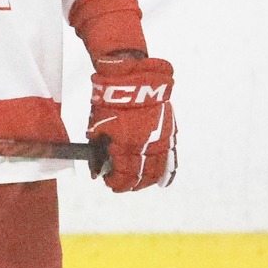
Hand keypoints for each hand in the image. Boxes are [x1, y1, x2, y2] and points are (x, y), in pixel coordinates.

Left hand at [86, 54, 176, 191]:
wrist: (132, 81)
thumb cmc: (109, 104)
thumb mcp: (97, 128)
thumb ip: (97, 151)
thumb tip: (96, 172)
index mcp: (126, 144)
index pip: (124, 174)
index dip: (116, 182)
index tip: (109, 183)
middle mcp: (146, 146)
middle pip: (141, 176)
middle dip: (130, 184)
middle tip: (121, 186)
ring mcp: (161, 141)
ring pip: (157, 171)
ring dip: (146, 181)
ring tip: (137, 185)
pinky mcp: (170, 134)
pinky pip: (171, 159)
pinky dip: (166, 173)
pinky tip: (162, 182)